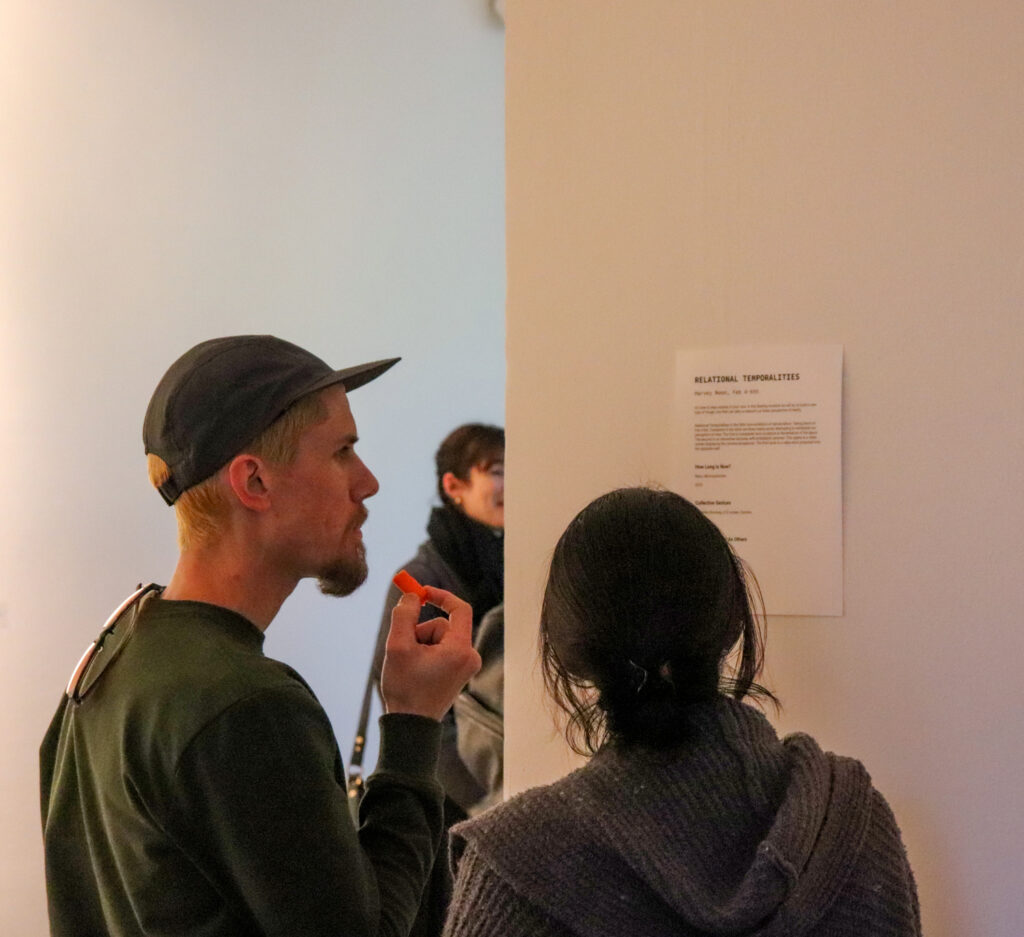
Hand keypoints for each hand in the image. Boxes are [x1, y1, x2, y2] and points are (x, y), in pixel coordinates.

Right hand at [380, 586, 480, 720]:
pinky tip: (415, 670)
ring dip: (420, 643)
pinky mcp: (459, 672)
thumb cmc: (406, 688)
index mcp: (460, 649)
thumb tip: (412, 596)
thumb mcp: (398, 646)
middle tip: (403, 645)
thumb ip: (404, 615)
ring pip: (440, 638)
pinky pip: (442, 649)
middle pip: (443, 625)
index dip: (441, 596)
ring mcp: (466, 665)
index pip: (459, 609)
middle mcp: (470, 656)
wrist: (411, 725)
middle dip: (420, 630)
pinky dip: (426, 653)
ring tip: (409, 665)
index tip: (421, 592)